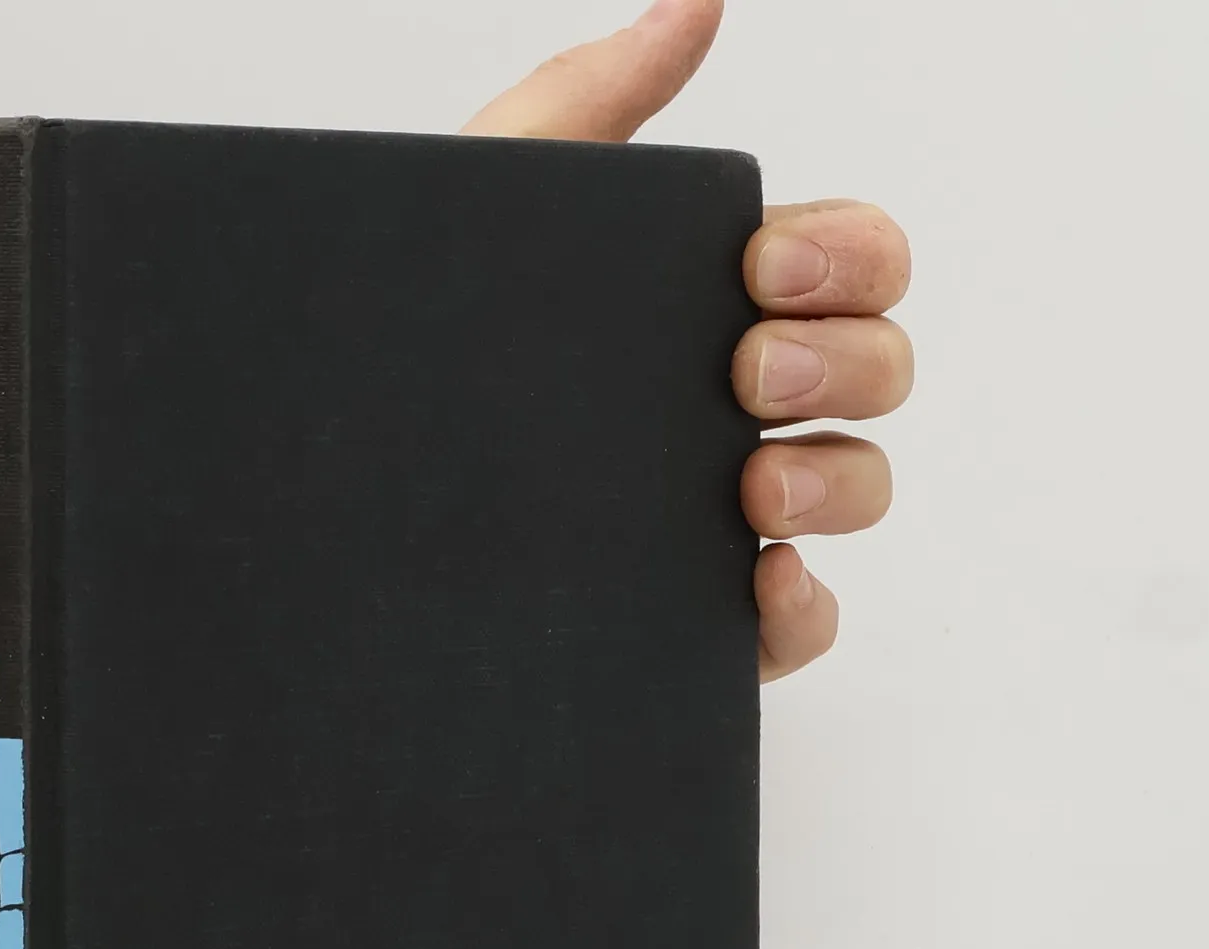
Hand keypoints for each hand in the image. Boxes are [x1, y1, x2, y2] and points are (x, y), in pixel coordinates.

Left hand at [461, 0, 912, 681]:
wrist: (329, 509)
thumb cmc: (410, 348)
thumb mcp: (494, 206)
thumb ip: (594, 96)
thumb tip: (698, 0)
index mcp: (706, 303)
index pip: (852, 264)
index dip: (846, 256)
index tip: (765, 268)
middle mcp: (732, 408)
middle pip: (878, 370)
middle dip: (845, 361)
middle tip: (747, 370)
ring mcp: (724, 519)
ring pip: (860, 489)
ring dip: (837, 480)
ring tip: (751, 487)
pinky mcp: (700, 619)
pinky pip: (802, 625)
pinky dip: (802, 608)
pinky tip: (756, 581)